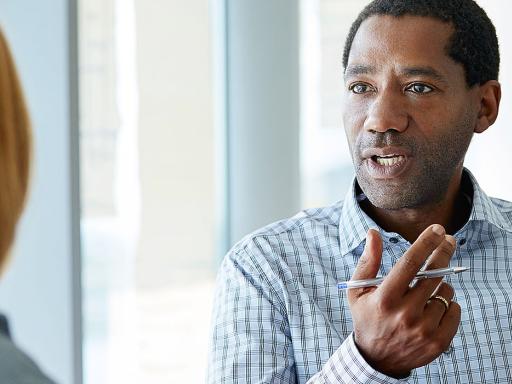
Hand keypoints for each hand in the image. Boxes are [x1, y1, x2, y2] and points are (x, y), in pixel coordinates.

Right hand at [347, 225, 460, 377]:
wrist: (376, 358)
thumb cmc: (366, 317)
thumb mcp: (358, 289)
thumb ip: (368, 260)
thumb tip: (373, 233)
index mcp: (385, 298)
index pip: (410, 263)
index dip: (426, 243)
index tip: (438, 229)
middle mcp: (405, 314)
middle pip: (434, 274)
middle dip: (443, 252)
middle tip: (448, 241)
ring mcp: (424, 329)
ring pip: (445, 292)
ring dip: (440, 285)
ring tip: (425, 290)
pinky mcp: (438, 342)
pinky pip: (455, 310)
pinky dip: (448, 303)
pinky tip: (434, 305)